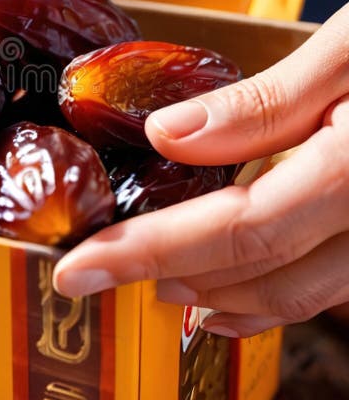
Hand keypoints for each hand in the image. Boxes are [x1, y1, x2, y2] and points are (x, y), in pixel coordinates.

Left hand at [53, 3, 348, 336]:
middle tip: (95, 274)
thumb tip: (165, 136)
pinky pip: (328, 286)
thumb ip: (264, 103)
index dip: (146, 253)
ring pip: (297, 294)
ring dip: (215, 295)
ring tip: (154, 284)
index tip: (76, 269)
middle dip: (165, 278)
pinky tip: (228, 293)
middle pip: (257, 273)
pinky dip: (267, 294)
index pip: (233, 230)